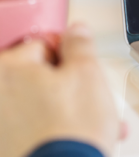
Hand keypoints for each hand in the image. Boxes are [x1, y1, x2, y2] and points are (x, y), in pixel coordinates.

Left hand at [0, 24, 120, 156]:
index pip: (41, 45)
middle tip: (89, 97)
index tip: (81, 67)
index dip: (68, 55)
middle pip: (36, 78)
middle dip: (67, 87)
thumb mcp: (88, 72)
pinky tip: (76, 138)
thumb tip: (76, 31)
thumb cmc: (70, 131)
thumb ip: (80, 44)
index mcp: (7, 69)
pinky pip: (31, 130)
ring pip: (36, 106)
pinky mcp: (5, 146)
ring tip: (93, 125)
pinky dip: (52, 131)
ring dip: (64, 110)